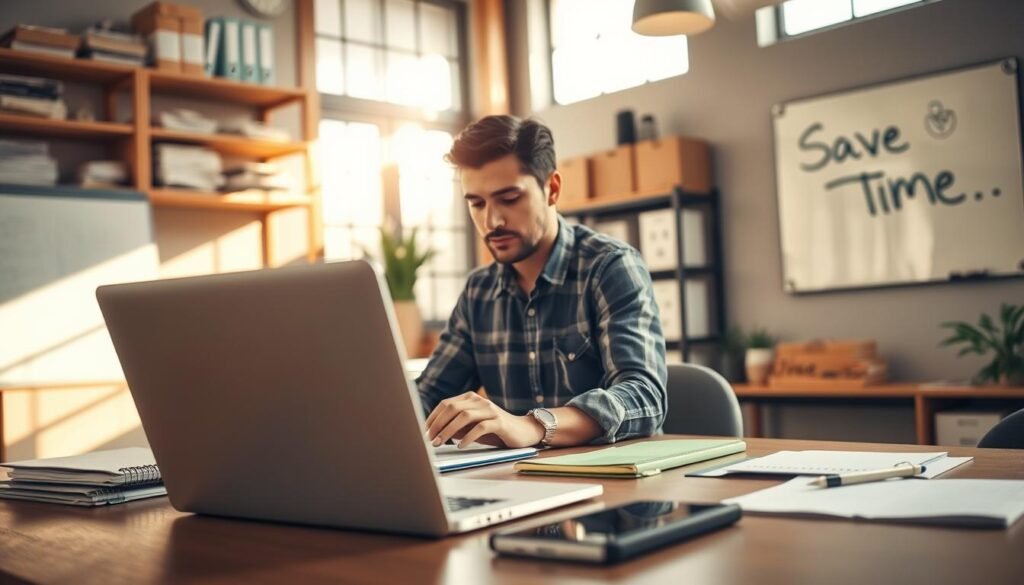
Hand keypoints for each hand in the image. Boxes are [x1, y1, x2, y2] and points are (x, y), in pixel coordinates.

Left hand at [424, 392, 544, 448]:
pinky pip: (481, 427)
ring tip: (441, 443)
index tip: (424, 433)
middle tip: (430, 439)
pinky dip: (468, 437)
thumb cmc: (494, 431)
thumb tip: (435, 434)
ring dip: (449, 430)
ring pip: (464, 416)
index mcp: (470, 398)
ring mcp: (490, 410)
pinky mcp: (499, 421)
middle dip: (438, 424)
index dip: (432, 418)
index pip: (445, 404)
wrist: (522, 431)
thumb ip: (456, 427)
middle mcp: (479, 401)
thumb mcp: (471, 428)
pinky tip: (461, 445)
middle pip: (452, 408)